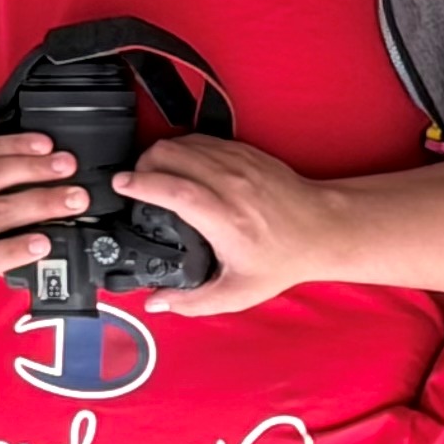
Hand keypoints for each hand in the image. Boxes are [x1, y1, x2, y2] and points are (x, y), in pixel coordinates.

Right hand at [108, 134, 339, 315]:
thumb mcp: (238, 292)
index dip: (142, 184)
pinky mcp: (246, 152)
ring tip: (152, 173)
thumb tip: (158, 303)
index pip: (175, 191)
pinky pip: (204, 140)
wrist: (322, 230)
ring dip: (161, 154)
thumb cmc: (283, 259)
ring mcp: (240, 164)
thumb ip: (194, 302)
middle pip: (173, 156)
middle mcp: (232, 185)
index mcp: (226, 220)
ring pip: (185, 143)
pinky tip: (180, 165)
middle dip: (143, 164)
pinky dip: (184, 148)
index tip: (121, 185)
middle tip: (135, 182)